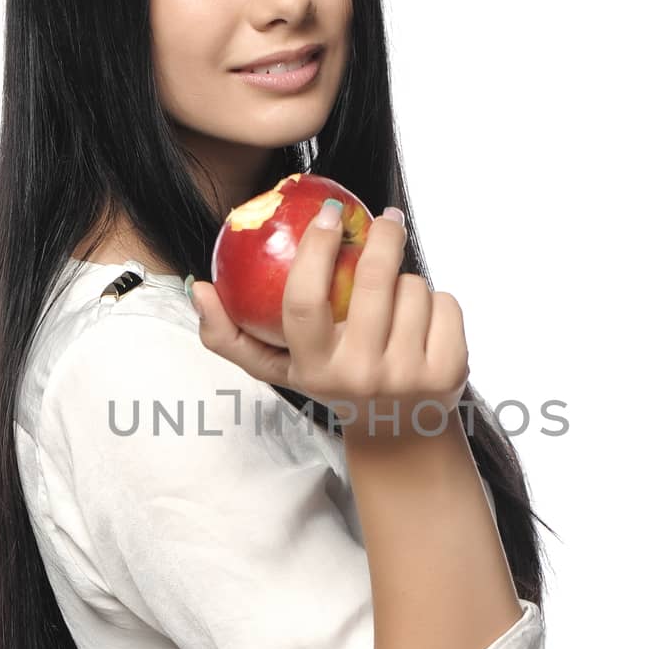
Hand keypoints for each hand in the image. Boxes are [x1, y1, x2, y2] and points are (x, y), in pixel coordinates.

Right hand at [186, 206, 469, 436]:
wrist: (399, 434)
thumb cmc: (333, 385)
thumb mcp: (281, 369)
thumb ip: (231, 336)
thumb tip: (199, 289)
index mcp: (314, 369)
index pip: (304, 301)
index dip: (315, 249)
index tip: (327, 213)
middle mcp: (360, 376)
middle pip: (373, 280)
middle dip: (383, 236)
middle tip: (386, 218)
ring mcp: (408, 376)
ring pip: (414, 288)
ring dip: (408, 282)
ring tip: (398, 304)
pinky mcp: (449, 372)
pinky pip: (446, 303)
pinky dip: (437, 303)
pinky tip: (425, 322)